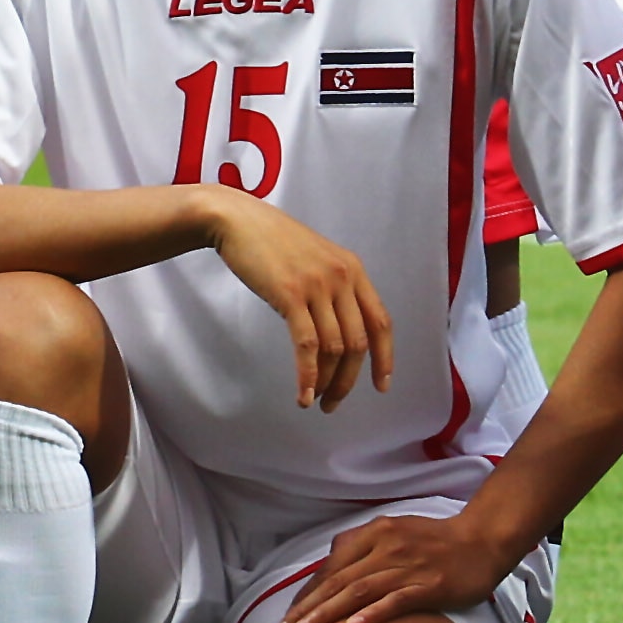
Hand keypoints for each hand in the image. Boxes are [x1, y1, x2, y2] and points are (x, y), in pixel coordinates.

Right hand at [201, 191, 393, 411]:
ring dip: (326, 382)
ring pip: (334, 348)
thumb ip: (333, 288)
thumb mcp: (316, 260)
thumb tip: (338, 334)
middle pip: (358, 343)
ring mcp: (317, 285)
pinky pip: (307, 345)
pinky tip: (303, 394)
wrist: (238, 220)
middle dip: (349, 380)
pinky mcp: (291, 294)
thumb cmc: (272, 242)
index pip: (381, 322)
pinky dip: (307, 375)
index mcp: (353, 270)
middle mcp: (342, 277)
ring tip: (314, 400)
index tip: (381, 384)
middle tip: (334, 402)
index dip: (384, 358)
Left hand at [283, 508, 517, 622]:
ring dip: (327, 613)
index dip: (308, 592)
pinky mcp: (428, 585)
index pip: (333, 565)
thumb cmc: (437, 540)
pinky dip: (372, 613)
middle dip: (308, 607)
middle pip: (338, 580)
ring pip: (358, 591)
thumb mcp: (395, 532)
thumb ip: (366, 548)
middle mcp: (386, 547)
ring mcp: (407, 566)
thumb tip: (336, 574)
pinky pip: (395, 600)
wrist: (481, 540)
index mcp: (375, 532)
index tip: (289, 615)